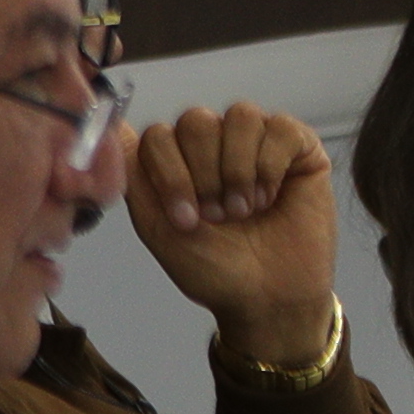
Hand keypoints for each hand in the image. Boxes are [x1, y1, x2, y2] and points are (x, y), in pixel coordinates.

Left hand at [129, 106, 341, 370]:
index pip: (158, 134)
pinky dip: (271, 166)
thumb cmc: (214, 269)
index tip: (186, 220)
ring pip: (240, 116)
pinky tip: (272, 197)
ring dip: (239, 170)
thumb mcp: (158, 227)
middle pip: (197, 121)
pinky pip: (282, 128)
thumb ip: (135, 176)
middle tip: (220, 217)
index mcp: (177, 161)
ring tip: (245, 209)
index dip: (170, 175)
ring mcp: (258, 142)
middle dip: (206, 176)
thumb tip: (113, 126)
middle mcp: (215, 144)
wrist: (269, 297)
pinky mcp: (300, 148)